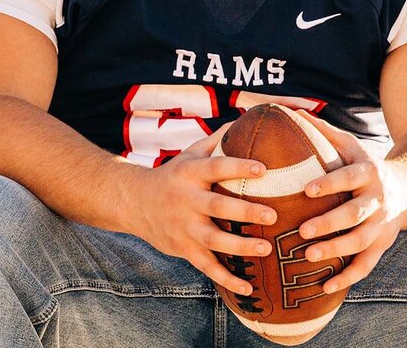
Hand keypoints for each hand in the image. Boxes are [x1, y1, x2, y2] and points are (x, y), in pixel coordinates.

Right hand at [126, 123, 278, 295]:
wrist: (134, 202)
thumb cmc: (173, 174)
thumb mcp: (190, 153)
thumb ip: (218, 139)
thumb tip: (250, 117)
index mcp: (190, 173)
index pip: (217, 167)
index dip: (239, 166)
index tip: (264, 168)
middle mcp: (186, 201)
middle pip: (217, 207)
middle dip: (245, 212)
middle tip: (272, 215)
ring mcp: (184, 228)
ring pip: (213, 241)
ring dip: (240, 247)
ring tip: (266, 249)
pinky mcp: (183, 249)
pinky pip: (207, 267)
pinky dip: (228, 279)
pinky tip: (251, 289)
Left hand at [293, 111, 406, 293]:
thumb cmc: (367, 165)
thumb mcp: (352, 145)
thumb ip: (324, 131)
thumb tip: (292, 111)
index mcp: (368, 172)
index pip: (349, 178)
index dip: (330, 184)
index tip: (307, 190)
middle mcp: (378, 200)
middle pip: (355, 214)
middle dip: (329, 223)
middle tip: (302, 231)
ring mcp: (381, 225)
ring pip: (361, 242)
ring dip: (336, 251)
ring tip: (309, 257)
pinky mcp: (382, 245)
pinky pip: (366, 265)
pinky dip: (347, 278)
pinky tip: (324, 287)